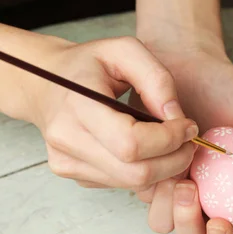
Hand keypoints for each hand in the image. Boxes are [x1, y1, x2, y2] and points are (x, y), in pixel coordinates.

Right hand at [23, 36, 198, 192]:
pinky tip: (149, 152)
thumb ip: (156, 79)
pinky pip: (119, 183)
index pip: (132, 143)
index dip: (169, 140)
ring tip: (173, 145)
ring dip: (163, 169)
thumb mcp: (124, 50)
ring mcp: (67, 162)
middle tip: (189, 143)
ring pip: (130, 183)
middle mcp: (67, 140)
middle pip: (135, 172)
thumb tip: (177, 117)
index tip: (189, 126)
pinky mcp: (72, 174)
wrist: (43, 83)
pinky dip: (143, 172)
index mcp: (77, 105)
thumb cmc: (87, 64)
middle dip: (173, 161)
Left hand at [131, 46, 232, 233]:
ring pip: (161, 221)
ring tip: (176, 172)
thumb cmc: (224, 88)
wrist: (185, 59)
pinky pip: (140, 190)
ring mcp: (169, 182)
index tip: (220, 222)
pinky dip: (149, 181)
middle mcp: (199, 192)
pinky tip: (158, 154)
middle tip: (190, 194)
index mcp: (227, 191)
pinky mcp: (143, 166)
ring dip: (167, 207)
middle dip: (189, 230)